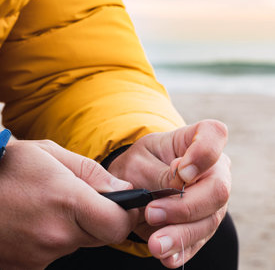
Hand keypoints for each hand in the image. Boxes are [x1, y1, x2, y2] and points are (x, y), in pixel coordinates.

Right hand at [0, 139, 137, 269]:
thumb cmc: (9, 164)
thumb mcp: (51, 153)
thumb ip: (91, 172)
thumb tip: (123, 190)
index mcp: (66, 201)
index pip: (117, 225)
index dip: (127, 215)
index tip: (126, 204)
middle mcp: (55, 235)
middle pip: (101, 237)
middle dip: (100, 219)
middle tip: (82, 199)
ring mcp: (38, 256)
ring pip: (76, 243)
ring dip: (73, 228)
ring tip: (50, 205)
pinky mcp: (25, 267)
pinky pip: (53, 253)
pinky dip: (52, 238)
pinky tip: (36, 219)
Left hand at [108, 119, 230, 267]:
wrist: (134, 186)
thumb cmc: (139, 165)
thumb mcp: (140, 161)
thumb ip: (161, 172)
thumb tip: (181, 183)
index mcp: (196, 140)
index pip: (215, 134)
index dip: (204, 153)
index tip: (181, 171)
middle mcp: (214, 169)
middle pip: (218, 188)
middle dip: (185, 206)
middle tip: (152, 212)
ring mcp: (213, 200)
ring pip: (210, 220)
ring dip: (180, 235)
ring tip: (155, 244)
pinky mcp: (205, 225)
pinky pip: (199, 241)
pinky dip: (181, 250)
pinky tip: (166, 256)